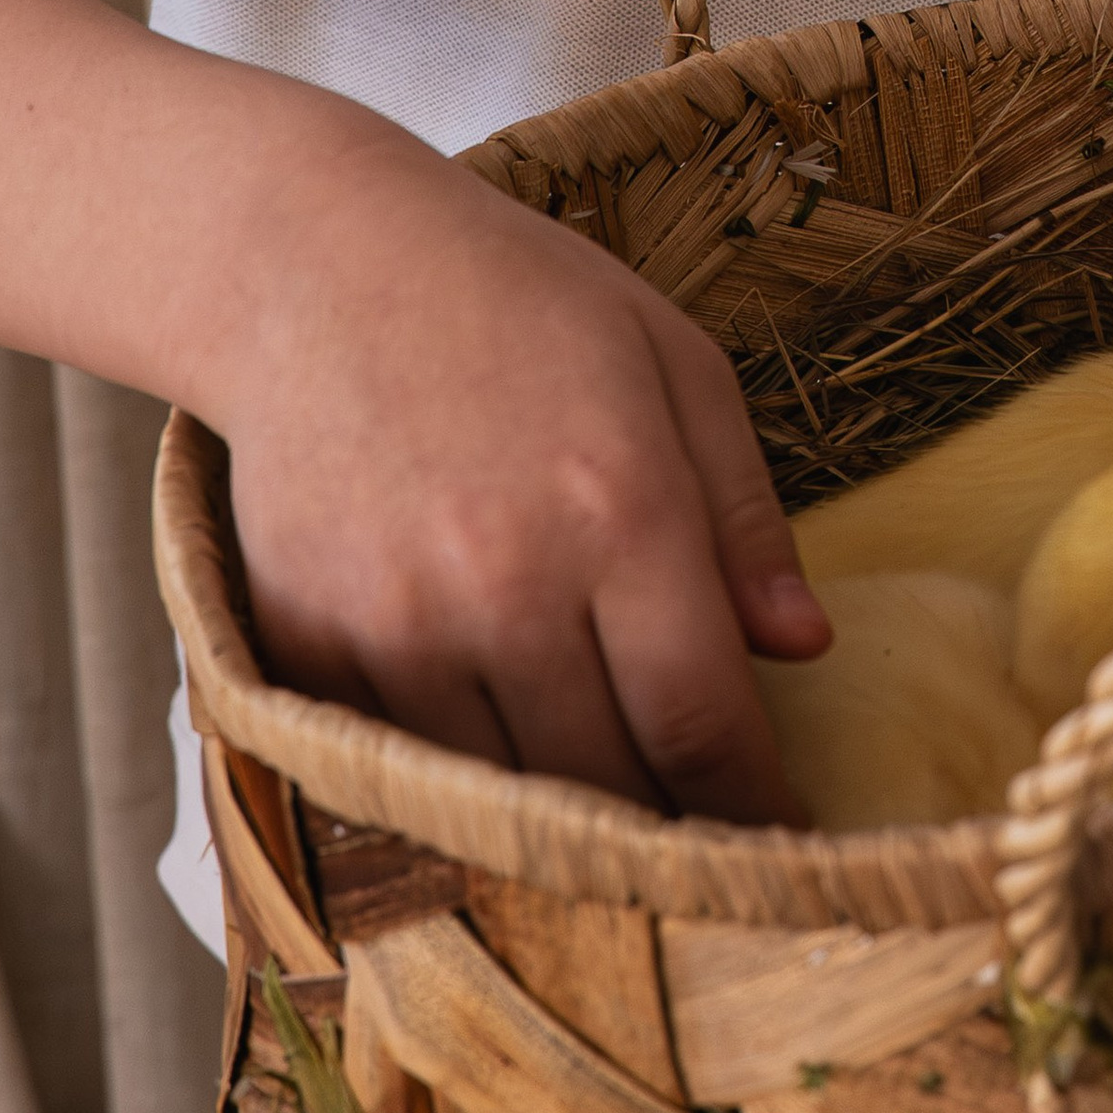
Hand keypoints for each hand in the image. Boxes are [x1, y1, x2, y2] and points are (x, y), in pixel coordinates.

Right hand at [221, 137, 832, 823]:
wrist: (309, 265)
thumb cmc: (514, 301)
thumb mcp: (672, 362)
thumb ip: (744, 514)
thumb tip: (806, 648)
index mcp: (618, 507)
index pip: (704, 724)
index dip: (756, 811)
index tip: (786, 844)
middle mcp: (504, 580)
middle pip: (608, 787)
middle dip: (666, 832)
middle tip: (704, 846)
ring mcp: (393, 621)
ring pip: (501, 801)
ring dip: (560, 825)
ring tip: (603, 821)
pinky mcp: (305, 643)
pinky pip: (398, 771)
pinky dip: (453, 785)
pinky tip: (492, 760)